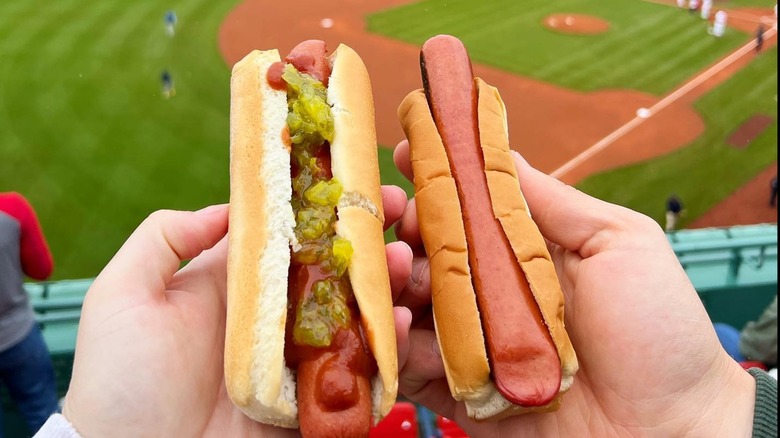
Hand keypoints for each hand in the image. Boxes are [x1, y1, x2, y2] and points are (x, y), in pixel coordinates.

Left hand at [62, 186, 412, 437]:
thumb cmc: (119, 380)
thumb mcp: (122, 295)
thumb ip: (164, 239)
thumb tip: (228, 207)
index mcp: (234, 288)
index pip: (286, 237)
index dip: (319, 207)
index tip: (350, 177)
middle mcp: (270, 319)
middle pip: (329, 271)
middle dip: (365, 239)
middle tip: (394, 212)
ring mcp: (294, 361)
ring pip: (351, 315)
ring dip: (382, 284)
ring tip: (404, 260)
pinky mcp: (310, 401)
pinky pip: (355, 373)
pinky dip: (382, 346)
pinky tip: (399, 318)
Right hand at [392, 140, 754, 436]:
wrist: (672, 428)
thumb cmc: (658, 329)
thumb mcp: (618, 242)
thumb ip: (551, 201)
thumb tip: (497, 150)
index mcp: (524, 254)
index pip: (465, 210)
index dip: (434, 180)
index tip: (410, 152)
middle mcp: (493, 295)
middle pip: (427, 254)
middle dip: (400, 228)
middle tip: (392, 213)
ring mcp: (475, 343)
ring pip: (410, 306)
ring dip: (391, 280)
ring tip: (394, 263)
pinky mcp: (463, 393)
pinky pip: (413, 367)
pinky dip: (396, 343)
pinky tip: (401, 321)